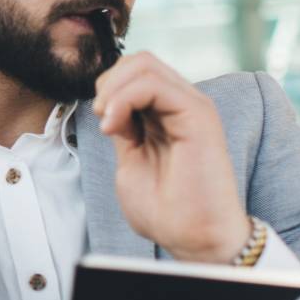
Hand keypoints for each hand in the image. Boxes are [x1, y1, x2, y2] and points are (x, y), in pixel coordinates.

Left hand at [92, 52, 250, 262]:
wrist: (193, 238)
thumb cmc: (166, 210)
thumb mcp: (130, 160)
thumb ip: (123, 128)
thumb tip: (108, 104)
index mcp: (166, 114)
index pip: (134, 73)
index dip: (107, 89)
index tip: (100, 123)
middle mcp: (181, 104)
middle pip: (139, 61)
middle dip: (107, 82)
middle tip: (101, 116)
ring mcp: (191, 106)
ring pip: (144, 64)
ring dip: (113, 89)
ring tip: (107, 122)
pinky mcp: (198, 114)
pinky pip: (154, 84)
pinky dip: (125, 97)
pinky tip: (115, 124)